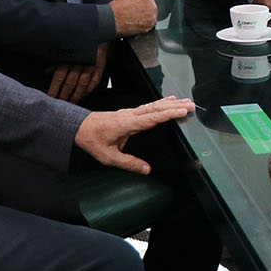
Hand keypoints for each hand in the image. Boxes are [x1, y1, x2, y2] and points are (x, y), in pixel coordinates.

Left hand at [46, 45, 108, 102]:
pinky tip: (84, 95)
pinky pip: (94, 82)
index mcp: (68, 58)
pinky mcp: (100, 67)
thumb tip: (46, 72)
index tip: (51, 98)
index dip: (54, 89)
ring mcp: (90, 66)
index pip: (58, 78)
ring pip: (82, 85)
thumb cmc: (79, 40)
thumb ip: (55, 61)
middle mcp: (79, 64)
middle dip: (64, 95)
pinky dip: (89, 90)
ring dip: (76, 95)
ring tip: (72, 103)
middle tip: (61, 103)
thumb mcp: (64, 47)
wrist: (99, 31)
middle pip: (70, 84)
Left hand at [74, 96, 194, 173]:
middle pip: (157, 108)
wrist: (79, 126)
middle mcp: (131, 115)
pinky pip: (148, 106)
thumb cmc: (92, 140)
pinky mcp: (129, 112)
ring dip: (170, 103)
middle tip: (192, 104)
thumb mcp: (109, 157)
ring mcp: (130, 112)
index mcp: (128, 124)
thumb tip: (146, 169)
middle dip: (176, 105)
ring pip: (154, 105)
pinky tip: (167, 101)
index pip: (153, 117)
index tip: (183, 110)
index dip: (169, 114)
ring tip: (185, 101)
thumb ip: (129, 163)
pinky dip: (160, 103)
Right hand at [109, 0, 157, 36]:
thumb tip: (138, 0)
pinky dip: (143, 26)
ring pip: (151, 17)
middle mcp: (152, 6)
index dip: (142, 3)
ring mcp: (152, 18)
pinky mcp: (149, 27)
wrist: (113, 20)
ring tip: (135, 19)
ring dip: (145, 18)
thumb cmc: (117, 8)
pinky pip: (148, 26)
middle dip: (145, 11)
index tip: (139, 6)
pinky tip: (135, 24)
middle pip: (151, 8)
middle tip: (136, 13)